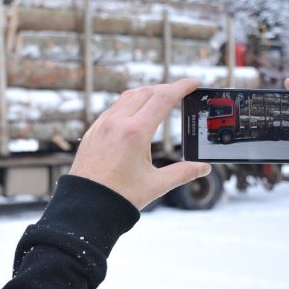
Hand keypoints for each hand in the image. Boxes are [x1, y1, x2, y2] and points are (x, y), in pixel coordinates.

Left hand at [69, 79, 211, 209]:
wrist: (85, 205)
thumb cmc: (118, 197)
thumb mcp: (155, 185)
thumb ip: (182, 173)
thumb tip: (203, 168)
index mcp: (135, 133)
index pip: (163, 98)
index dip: (181, 87)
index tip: (194, 83)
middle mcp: (116, 123)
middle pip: (145, 92)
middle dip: (165, 88)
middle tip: (180, 91)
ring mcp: (101, 126)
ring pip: (126, 98)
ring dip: (146, 94)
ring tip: (159, 99)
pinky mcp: (92, 132)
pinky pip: (112, 109)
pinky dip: (128, 104)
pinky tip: (134, 114)